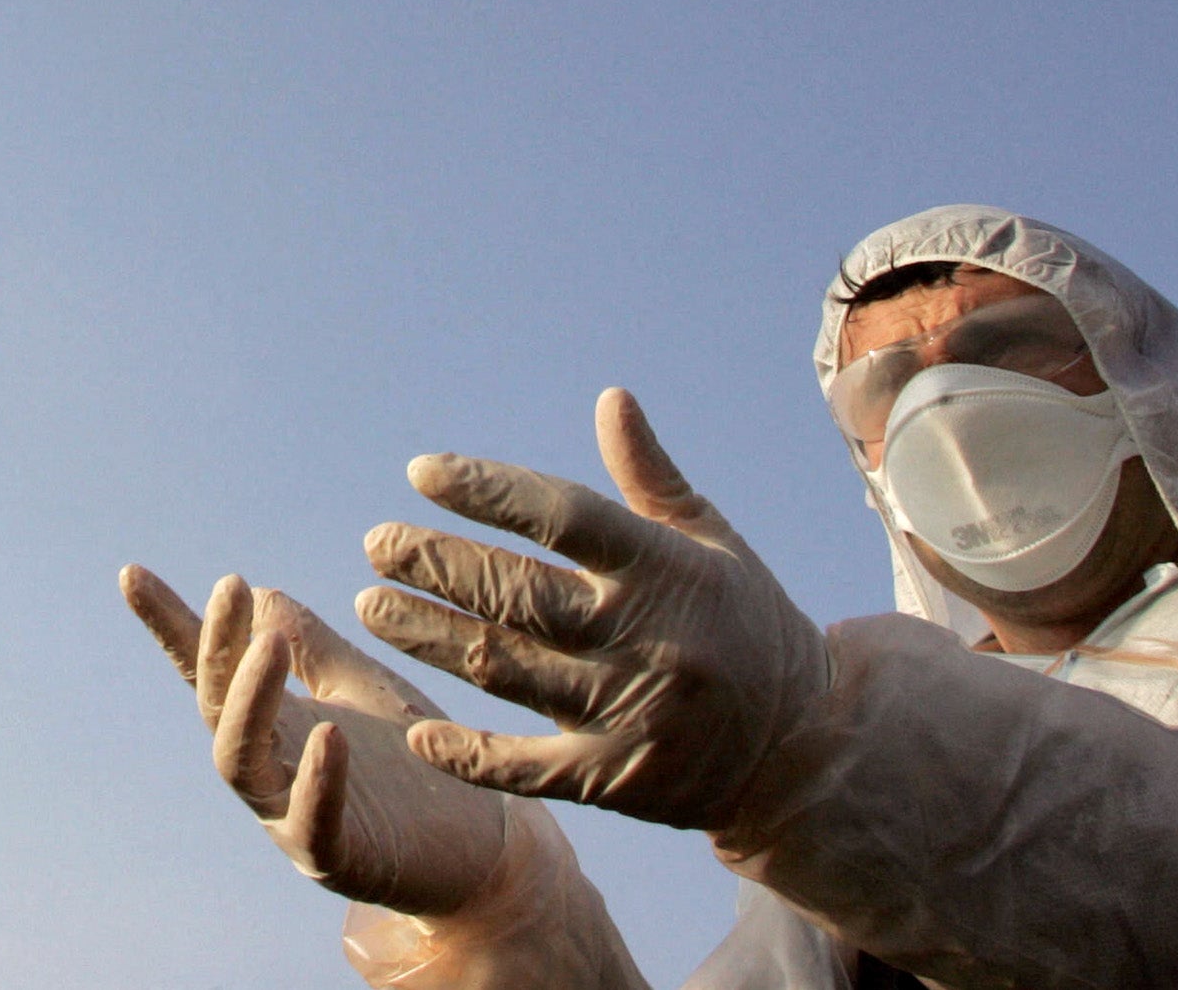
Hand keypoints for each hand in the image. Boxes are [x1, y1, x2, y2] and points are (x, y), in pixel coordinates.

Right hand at [121, 566, 512, 913]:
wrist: (482, 847)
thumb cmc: (416, 764)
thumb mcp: (362, 686)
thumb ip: (314, 645)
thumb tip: (258, 592)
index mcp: (274, 723)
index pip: (210, 670)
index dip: (170, 626)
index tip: (131, 574)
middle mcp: (270, 768)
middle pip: (217, 706)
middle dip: (216, 647)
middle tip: (231, 588)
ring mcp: (294, 815)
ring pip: (242, 760)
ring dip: (250, 700)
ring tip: (269, 646)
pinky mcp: (339, 858)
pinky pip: (313, 821)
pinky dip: (315, 779)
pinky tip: (327, 733)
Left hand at [356, 388, 831, 832]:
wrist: (807, 748)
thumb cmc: (747, 624)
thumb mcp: (711, 543)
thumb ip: (650, 477)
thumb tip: (611, 397)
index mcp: (666, 569)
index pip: (561, 516)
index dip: (487, 491)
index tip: (422, 474)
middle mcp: (645, 637)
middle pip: (517, 593)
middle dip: (436, 564)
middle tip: (375, 542)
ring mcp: (629, 712)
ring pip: (506, 669)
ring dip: (429, 635)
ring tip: (370, 605)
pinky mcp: (617, 779)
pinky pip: (528, 769)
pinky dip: (469, 755)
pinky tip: (418, 733)